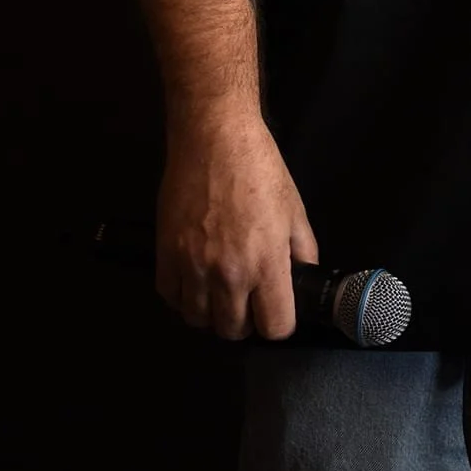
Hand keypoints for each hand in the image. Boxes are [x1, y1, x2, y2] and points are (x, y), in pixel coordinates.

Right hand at [154, 110, 320, 342]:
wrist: (214, 139)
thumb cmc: (260, 170)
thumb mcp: (295, 210)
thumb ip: (303, 251)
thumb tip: (304, 279)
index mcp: (267, 263)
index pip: (274, 327)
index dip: (278, 323)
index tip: (275, 309)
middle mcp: (229, 273)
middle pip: (233, 330)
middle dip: (244, 322)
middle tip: (246, 300)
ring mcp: (193, 265)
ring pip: (198, 320)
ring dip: (211, 312)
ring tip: (218, 292)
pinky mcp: (165, 253)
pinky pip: (170, 297)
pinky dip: (182, 296)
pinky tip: (193, 280)